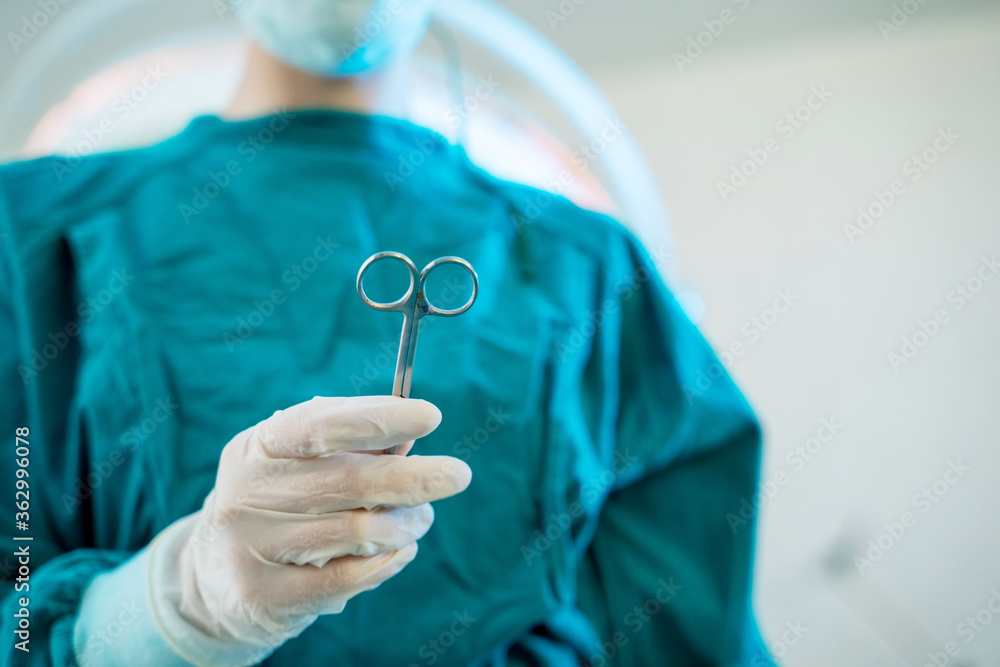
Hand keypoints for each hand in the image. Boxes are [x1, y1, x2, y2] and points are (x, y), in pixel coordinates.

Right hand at [152, 396, 469, 655]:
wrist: (218, 579)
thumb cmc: (284, 505)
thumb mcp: (305, 466)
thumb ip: (355, 448)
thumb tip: (411, 439)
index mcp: (258, 447)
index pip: (320, 425)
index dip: (377, 419)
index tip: (430, 415)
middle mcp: (245, 493)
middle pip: (349, 481)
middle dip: (414, 477)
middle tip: (458, 475)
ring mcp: (248, 546)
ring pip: (357, 532)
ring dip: (405, 525)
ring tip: (420, 519)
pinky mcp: (262, 595)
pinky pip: (348, 577)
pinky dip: (388, 562)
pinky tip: (400, 551)